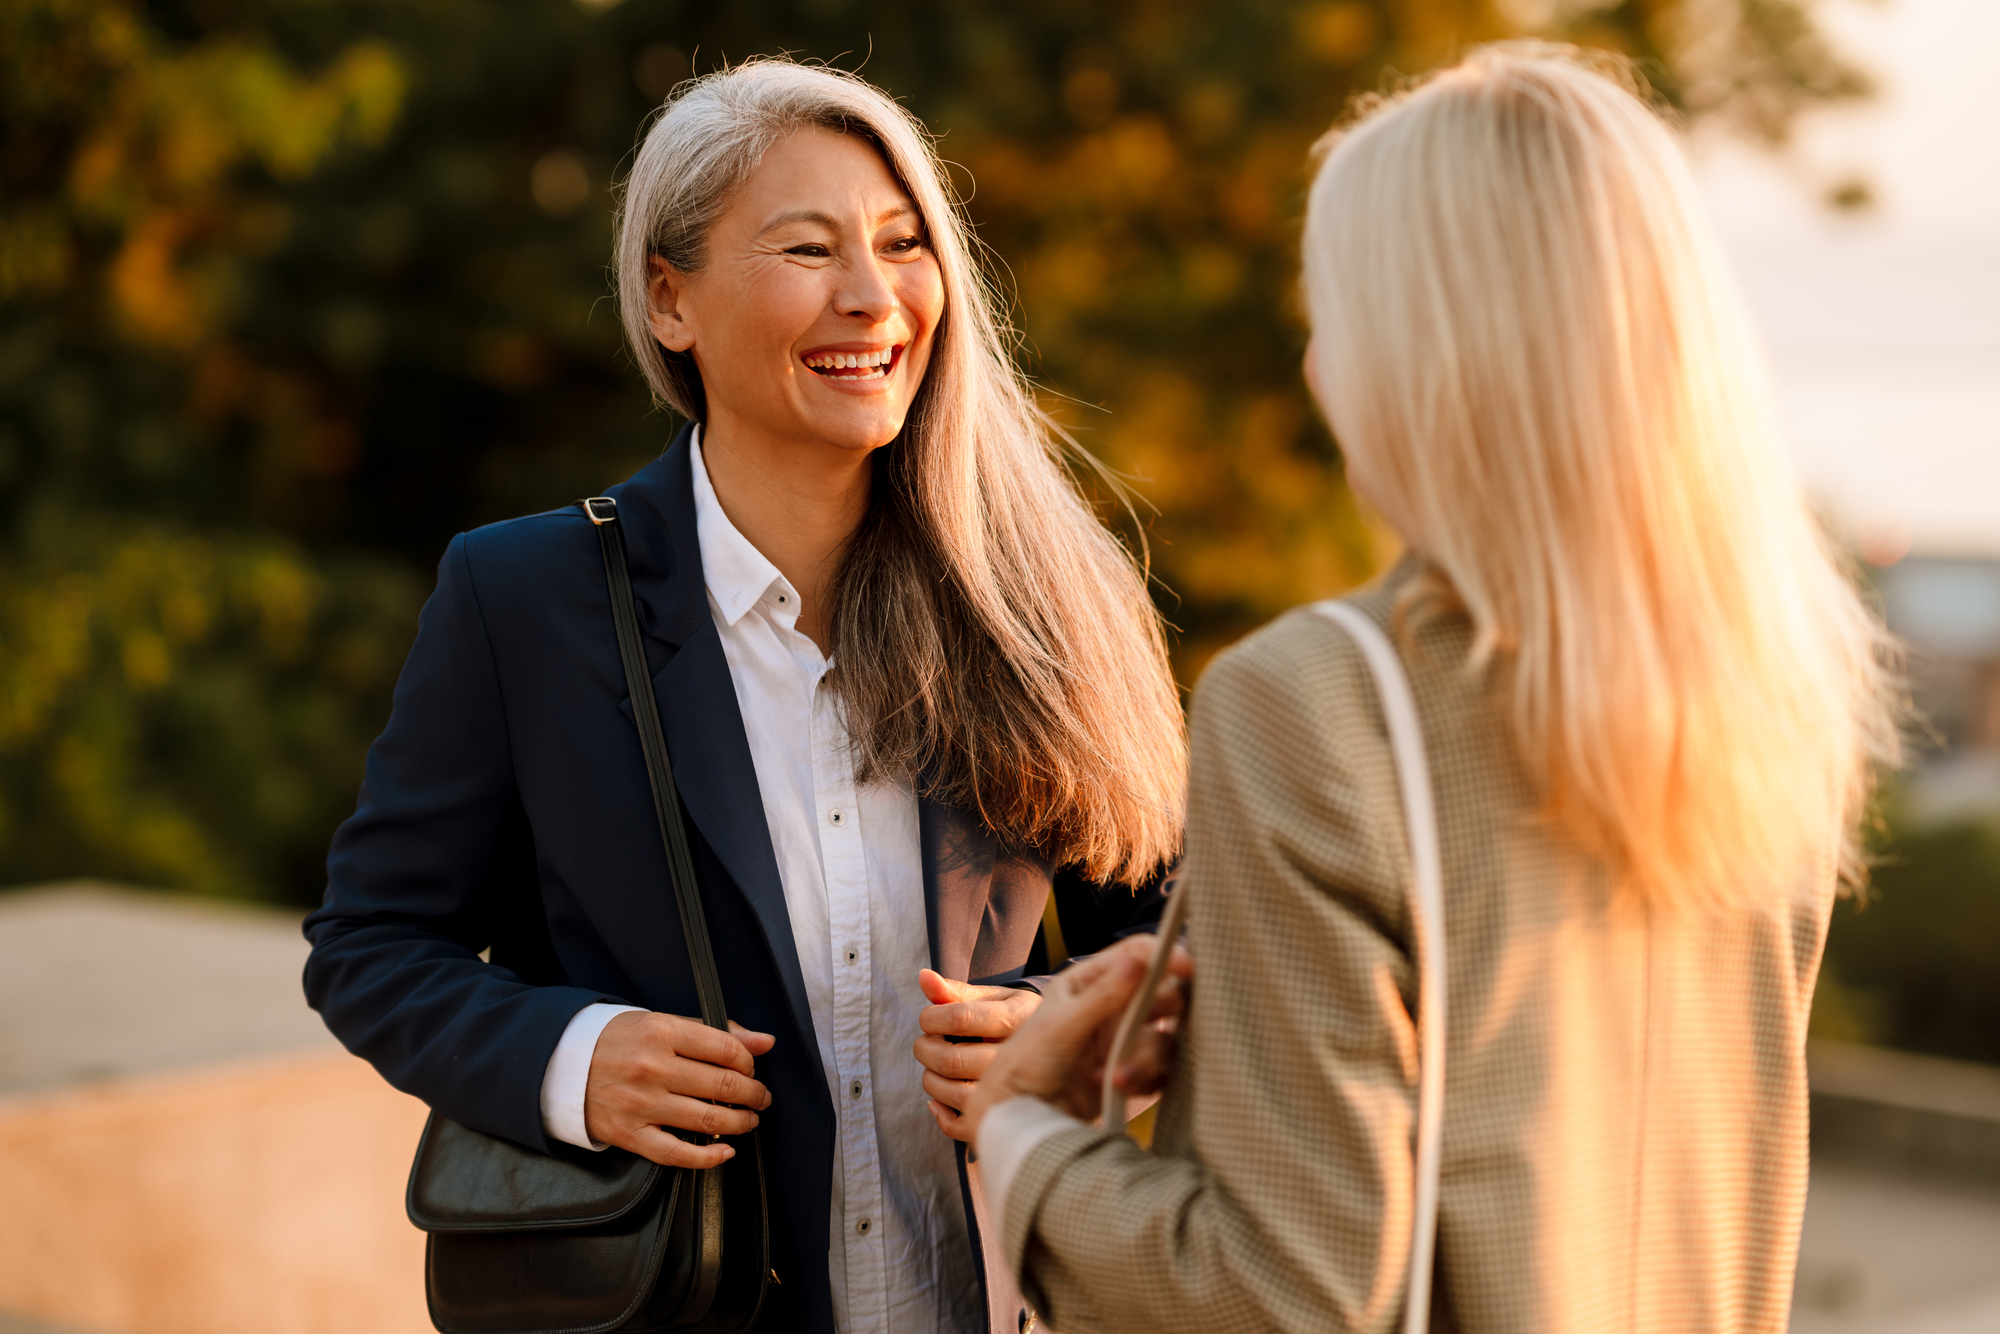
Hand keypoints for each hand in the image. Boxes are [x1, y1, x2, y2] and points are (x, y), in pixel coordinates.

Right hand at [584, 1010, 775, 1168]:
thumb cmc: (618, 1041)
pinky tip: (725, 1150)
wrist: (562, 1064)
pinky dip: (709, 1157)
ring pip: (708, 1120)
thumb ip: (714, 1032)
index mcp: (662, 1032)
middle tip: (760, 1097)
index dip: (749, 1062)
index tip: (751, 1069)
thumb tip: (765, 1041)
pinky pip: (677, 1154)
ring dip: (740, 1122)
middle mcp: (652, 1067)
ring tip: (748, 1119)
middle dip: (753, 1094)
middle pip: (723, 1086)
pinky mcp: (629, 1134)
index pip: (726, 1049)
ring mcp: (640, 1104)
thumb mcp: (662, 1023)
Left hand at [914, 970, 1042, 1142]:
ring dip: (931, 1082)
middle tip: (925, 1044)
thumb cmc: (1014, 1017)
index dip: (931, 1018)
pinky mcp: (1006, 1113)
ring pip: (959, 1095)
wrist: (1057, 1046)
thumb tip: (924, 977)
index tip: (927, 1018)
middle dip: (925, 1050)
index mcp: (1018, 1018)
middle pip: (953, 1060)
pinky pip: (968, 1126)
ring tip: (931, 1069)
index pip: (959, 1018)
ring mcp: (1016, 1089)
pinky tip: (938, 1100)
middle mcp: (1020, 1056)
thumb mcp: (994, 997)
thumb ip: (956, 991)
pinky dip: (943, 1116)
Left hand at [958, 933, 1190, 1145]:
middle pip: (1163, 994)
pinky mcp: (1130, 1072)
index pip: (1137, 954)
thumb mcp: (1063, 1026)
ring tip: (1119, 1077)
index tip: (1188, 968)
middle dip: (1166, 1010)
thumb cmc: (1026, 1064)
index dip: (1165, 955)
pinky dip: (1143, 1080)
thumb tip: (1141, 958)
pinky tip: (1114, 1087)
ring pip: (1163, 1038)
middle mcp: (1111, 1006)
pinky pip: (1159, 1072)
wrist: (1018, 1118)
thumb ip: (1104, 995)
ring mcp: (1122, 1040)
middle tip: (1159, 1023)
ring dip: (1148, 1058)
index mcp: (1089, 981)